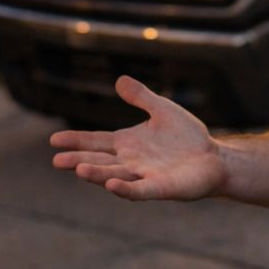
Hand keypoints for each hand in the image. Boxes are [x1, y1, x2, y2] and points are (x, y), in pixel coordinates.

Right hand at [50, 75, 226, 200]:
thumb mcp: (162, 110)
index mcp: (127, 143)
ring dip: (97, 174)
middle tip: (57, 160)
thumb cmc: (187, 136)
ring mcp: (144, 175)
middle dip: (78, 161)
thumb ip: (141, 97)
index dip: (76, 140)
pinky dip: (125, 188)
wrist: (214, 158)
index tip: (54, 140)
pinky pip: (139, 189)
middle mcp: (130, 161)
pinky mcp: (161, 187)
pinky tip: (111, 185)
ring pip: (114, 175)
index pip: (96, 142)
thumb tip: (118, 80)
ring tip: (78, 170)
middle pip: (99, 161)